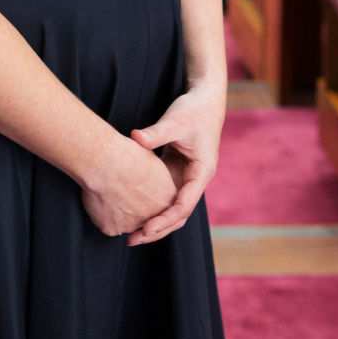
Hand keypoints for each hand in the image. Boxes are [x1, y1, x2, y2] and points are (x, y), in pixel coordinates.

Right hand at [77, 129, 177, 237]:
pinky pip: (107, 224)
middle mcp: (152, 216)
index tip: (135, 188)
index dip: (146, 196)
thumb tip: (149, 177)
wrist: (105, 162)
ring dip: (118, 211)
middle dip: (133, 206)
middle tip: (121, 189)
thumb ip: (155, 177)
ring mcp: (132, 225)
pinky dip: (102, 213)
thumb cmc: (127, 155)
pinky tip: (100, 196)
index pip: (159, 204)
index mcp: (166, 197)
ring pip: (125, 222)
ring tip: (109, 188)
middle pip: (144, 216)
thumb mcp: (152, 160)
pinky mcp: (112, 229)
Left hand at [125, 79, 225, 245]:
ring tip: (131, 235)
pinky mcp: (178, 171)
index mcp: (202, 172)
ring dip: (155, 222)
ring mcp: (187, 177)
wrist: (205, 99)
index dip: (165, 219)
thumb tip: (134, 138)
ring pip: (172, 208)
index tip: (146, 228)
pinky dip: (153, 207)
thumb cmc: (193, 110)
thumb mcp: (175, 121)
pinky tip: (133, 212)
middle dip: (158, 229)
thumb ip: (156, 133)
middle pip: (179, 215)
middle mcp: (196, 179)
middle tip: (133, 239)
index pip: (184, 204)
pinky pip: (166, 196)